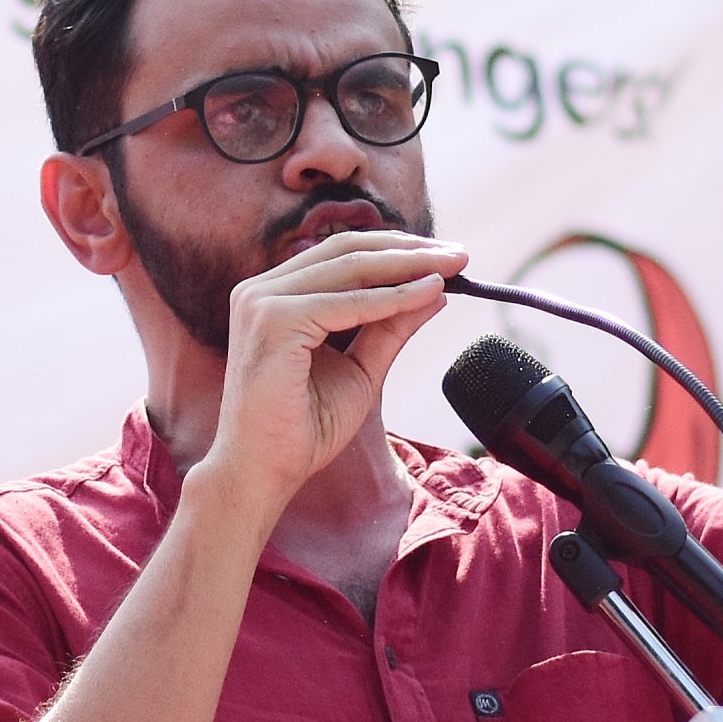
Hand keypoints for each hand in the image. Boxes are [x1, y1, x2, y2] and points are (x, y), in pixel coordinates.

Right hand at [195, 228, 464, 513]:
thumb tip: (435, 290)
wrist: (263, 472)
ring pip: (350, 267)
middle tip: (460, 255)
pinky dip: (393, 297)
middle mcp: (262, 290)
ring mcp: (262, 302)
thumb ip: (391, 327)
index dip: (398, 250)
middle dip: (410, 249)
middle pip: (348, 250)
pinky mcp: (273, 322)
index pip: (342, 255)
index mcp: (275, 295)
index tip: (448, 258)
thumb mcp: (362, 369)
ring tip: (453, 267)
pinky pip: (347, 302)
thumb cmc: (304, 428)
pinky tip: (429, 292)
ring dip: (408, 265)